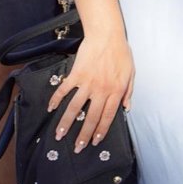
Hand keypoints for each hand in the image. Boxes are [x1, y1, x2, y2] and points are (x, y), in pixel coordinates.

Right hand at [47, 33, 133, 153]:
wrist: (107, 35)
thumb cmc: (121, 53)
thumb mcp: (131, 73)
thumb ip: (128, 92)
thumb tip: (127, 108)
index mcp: (116, 91)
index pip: (108, 116)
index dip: (100, 131)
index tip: (94, 142)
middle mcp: (101, 90)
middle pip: (91, 117)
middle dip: (83, 135)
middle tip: (77, 148)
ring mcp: (87, 83)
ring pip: (74, 108)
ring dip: (66, 123)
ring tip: (59, 135)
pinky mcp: (76, 75)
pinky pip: (64, 91)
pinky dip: (56, 100)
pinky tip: (51, 109)